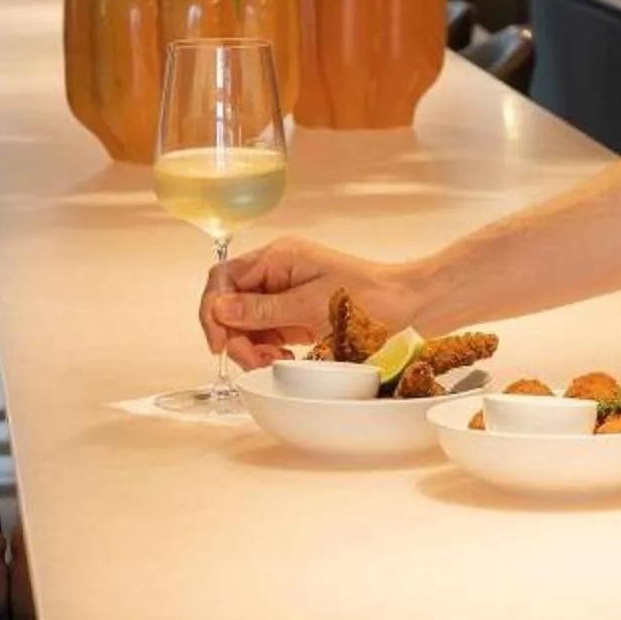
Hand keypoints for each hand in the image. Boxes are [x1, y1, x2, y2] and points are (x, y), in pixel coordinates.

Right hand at [201, 239, 412, 369]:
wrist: (406, 305)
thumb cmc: (369, 296)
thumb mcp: (310, 305)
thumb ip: (263, 310)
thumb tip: (220, 309)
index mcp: (278, 257)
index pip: (224, 278)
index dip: (214, 311)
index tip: (219, 343)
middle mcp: (277, 271)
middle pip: (231, 303)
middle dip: (235, 336)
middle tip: (252, 361)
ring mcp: (286, 292)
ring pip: (247, 322)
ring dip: (251, 346)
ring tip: (272, 362)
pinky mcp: (296, 313)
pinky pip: (267, 332)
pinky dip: (267, 348)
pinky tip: (282, 358)